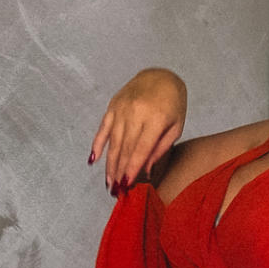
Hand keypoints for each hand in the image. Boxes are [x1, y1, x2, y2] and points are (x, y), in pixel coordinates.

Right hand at [90, 68, 185, 194]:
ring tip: (108, 183)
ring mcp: (122, 109)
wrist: (160, 76)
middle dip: (119, 172)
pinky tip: (93, 160)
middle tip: (116, 192)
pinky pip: (103, 128)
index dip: (133, 169)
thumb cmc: (172, 104)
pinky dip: (97, 144)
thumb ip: (160, 149)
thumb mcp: (175, 127)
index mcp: (155, 119)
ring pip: (113, 142)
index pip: (141, 149)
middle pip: (125, 148)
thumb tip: (146, 171)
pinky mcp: (112, 106)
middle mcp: (136, 113)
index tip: (128, 185)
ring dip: (109, 164)